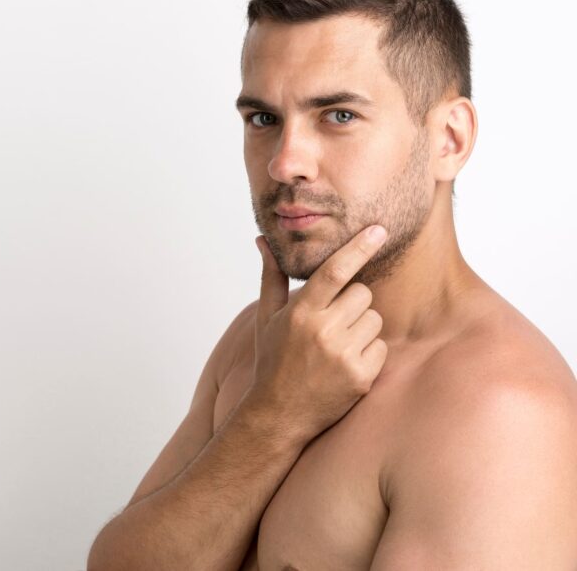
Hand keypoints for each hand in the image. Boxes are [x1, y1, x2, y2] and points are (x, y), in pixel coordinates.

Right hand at [244, 225, 388, 441]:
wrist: (278, 415)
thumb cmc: (273, 361)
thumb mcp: (267, 319)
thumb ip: (271, 277)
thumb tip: (263, 242)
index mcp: (299, 313)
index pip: (335, 271)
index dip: (358, 248)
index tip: (379, 230)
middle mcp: (322, 331)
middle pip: (362, 293)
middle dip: (353, 302)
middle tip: (333, 322)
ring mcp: (343, 355)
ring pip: (374, 318)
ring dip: (361, 327)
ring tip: (336, 346)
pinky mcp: (361, 376)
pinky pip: (381, 347)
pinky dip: (369, 353)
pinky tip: (346, 364)